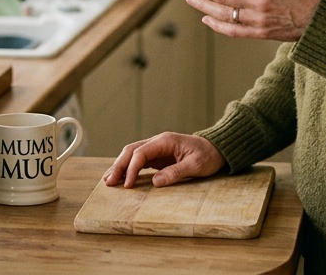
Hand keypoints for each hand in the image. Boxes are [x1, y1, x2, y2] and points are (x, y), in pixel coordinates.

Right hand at [103, 132, 225, 188]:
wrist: (216, 148)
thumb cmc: (208, 156)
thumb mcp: (196, 166)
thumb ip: (176, 172)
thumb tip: (156, 182)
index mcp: (165, 141)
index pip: (141, 152)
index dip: (132, 168)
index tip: (127, 184)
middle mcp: (157, 142)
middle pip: (131, 151)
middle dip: (119, 166)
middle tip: (109, 182)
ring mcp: (156, 148)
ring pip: (132, 154)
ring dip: (120, 166)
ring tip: (109, 180)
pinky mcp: (158, 156)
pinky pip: (139, 160)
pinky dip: (128, 168)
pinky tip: (121, 178)